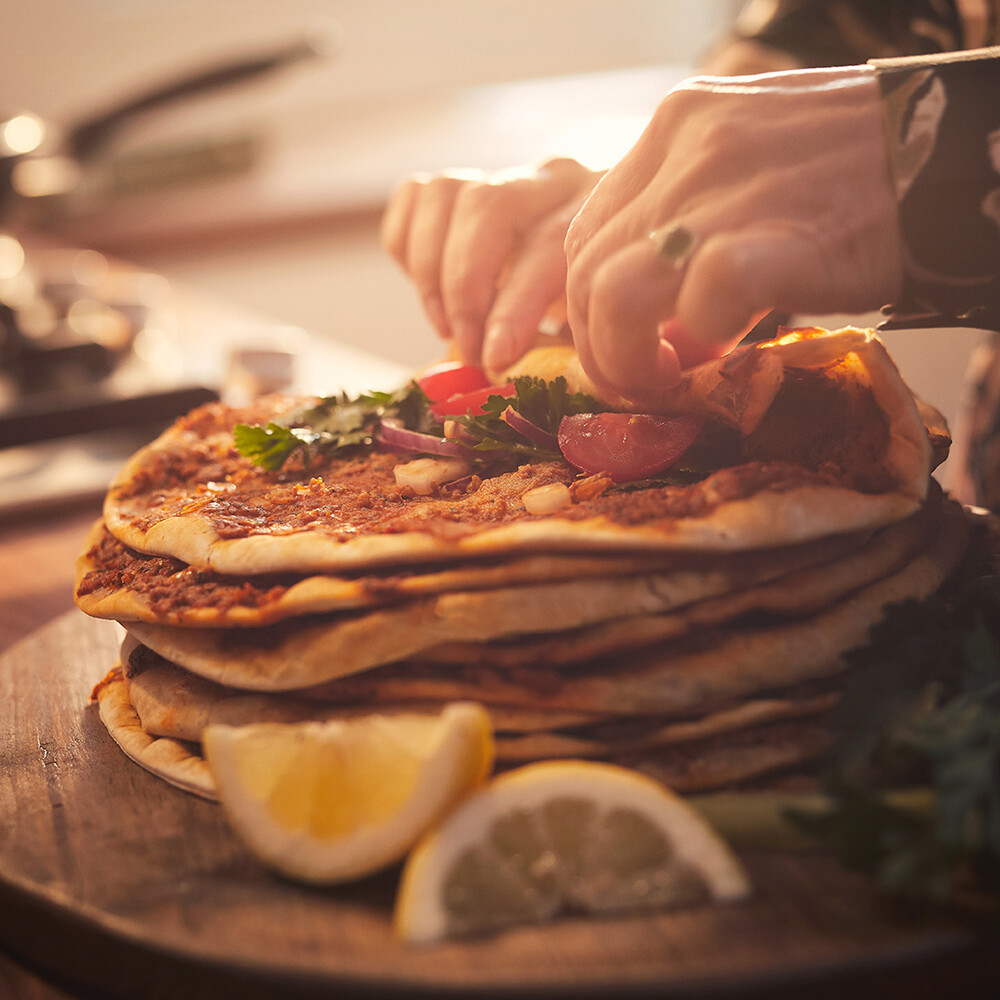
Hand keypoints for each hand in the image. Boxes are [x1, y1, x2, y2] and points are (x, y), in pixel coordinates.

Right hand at [381, 158, 601, 371]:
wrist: (608, 266)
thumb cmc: (598, 312)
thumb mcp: (598, 330)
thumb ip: (567, 349)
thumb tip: (511, 377)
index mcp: (599, 216)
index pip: (547, 246)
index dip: (512, 307)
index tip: (492, 357)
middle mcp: (554, 181)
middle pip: (489, 206)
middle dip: (465, 287)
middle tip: (468, 347)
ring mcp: (503, 177)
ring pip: (445, 192)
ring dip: (430, 268)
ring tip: (445, 324)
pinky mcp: (463, 183)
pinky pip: (415, 195)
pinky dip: (408, 244)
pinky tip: (431, 290)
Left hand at [564, 66, 903, 408]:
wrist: (948, 156)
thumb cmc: (850, 177)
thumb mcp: (749, 174)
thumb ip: (689, 232)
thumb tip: (658, 330)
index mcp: (674, 129)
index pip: (587, 233)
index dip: (590, 306)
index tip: (623, 344)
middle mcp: (686, 150)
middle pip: (586, 273)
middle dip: (600, 348)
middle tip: (641, 382)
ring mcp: (723, 191)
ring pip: (611, 296)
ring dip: (626, 360)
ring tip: (668, 381)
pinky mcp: (770, 238)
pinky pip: (697, 305)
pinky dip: (704, 340)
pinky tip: (732, 347)